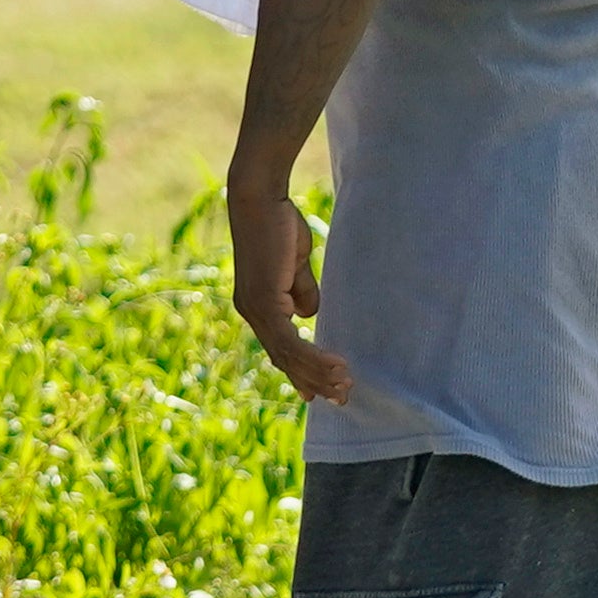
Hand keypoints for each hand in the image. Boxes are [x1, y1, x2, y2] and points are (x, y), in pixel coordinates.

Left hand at [228, 166, 348, 402]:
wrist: (261, 199)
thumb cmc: (279, 223)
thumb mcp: (296, 263)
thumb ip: (300, 290)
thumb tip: (310, 315)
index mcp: (258, 305)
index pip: (280, 348)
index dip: (300, 371)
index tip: (318, 392)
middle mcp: (252, 313)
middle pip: (284, 360)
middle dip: (313, 381)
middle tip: (340, 398)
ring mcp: (256, 310)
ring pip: (289, 356)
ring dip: (318, 374)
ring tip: (345, 386)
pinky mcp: (264, 303)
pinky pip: (292, 341)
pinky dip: (315, 357)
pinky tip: (337, 365)